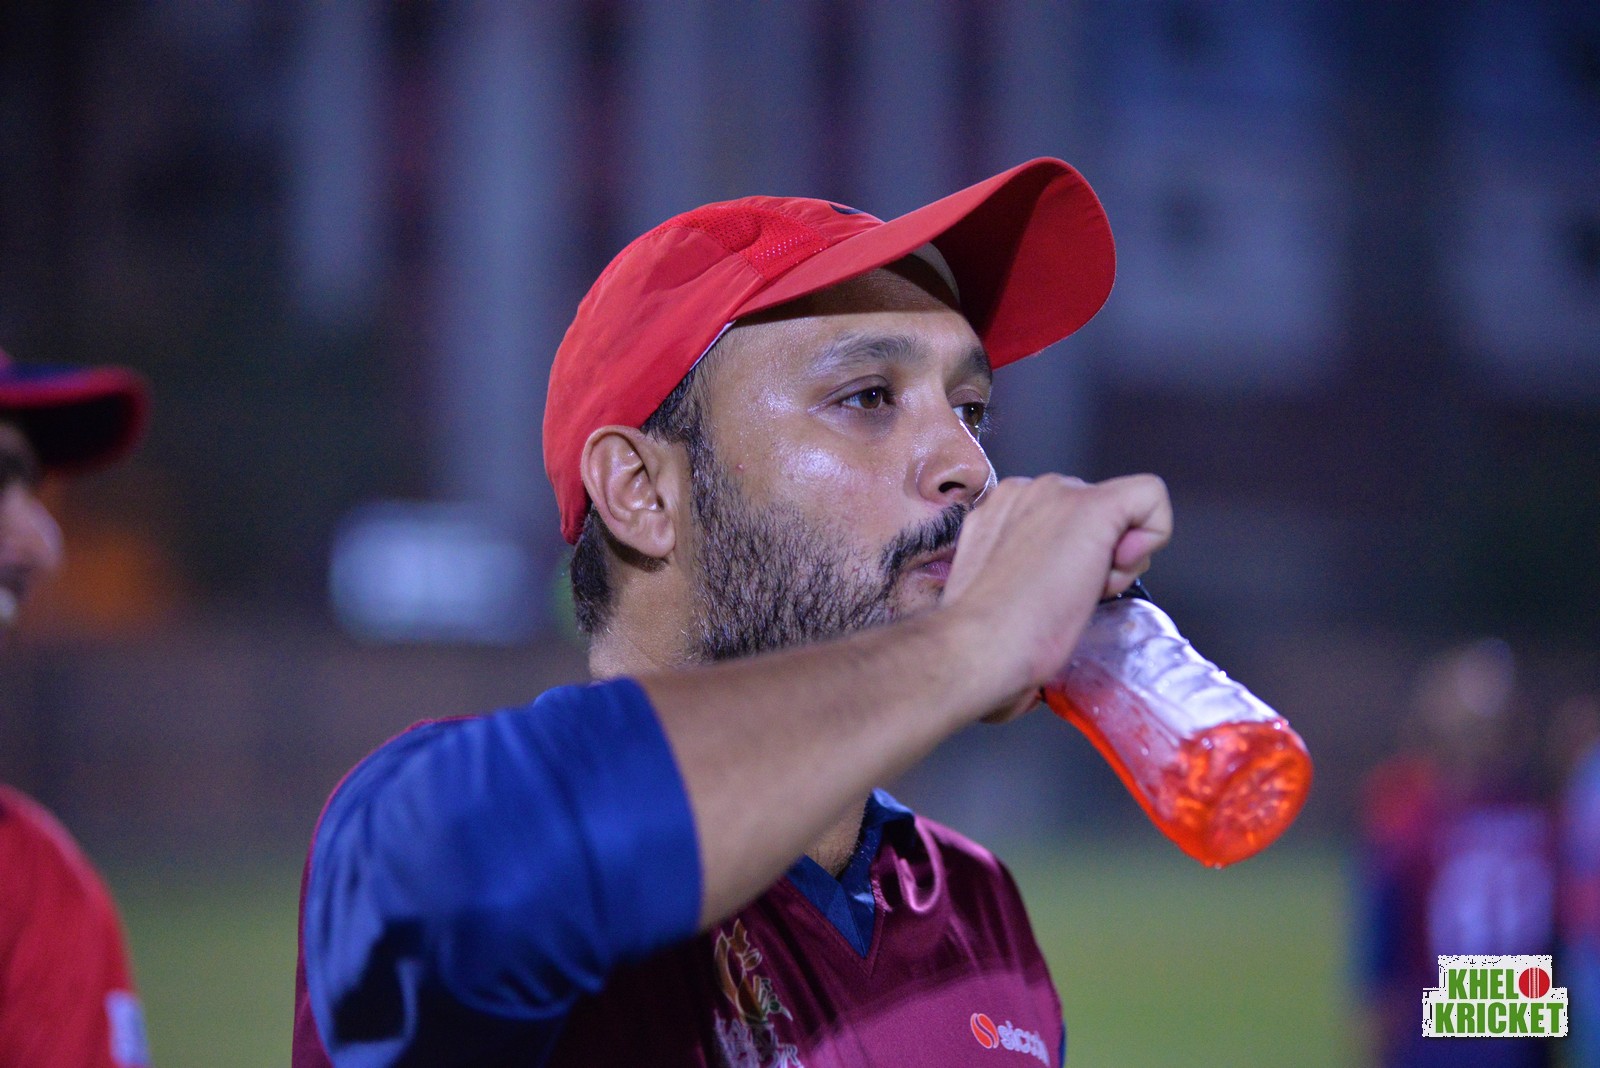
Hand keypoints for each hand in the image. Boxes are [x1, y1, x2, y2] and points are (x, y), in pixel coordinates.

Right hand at [939, 473, 1171, 721]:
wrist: (979, 647)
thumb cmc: (982, 641)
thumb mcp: (995, 592)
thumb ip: (1022, 571)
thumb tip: (1050, 591)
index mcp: (1001, 512)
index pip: (1063, 522)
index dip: (1072, 560)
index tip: (1051, 592)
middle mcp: (1027, 492)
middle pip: (1095, 513)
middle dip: (1098, 558)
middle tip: (1069, 599)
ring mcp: (1059, 494)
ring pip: (1123, 510)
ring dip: (1117, 558)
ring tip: (1081, 592)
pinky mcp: (1095, 506)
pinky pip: (1151, 497)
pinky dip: (1154, 532)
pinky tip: (1119, 569)